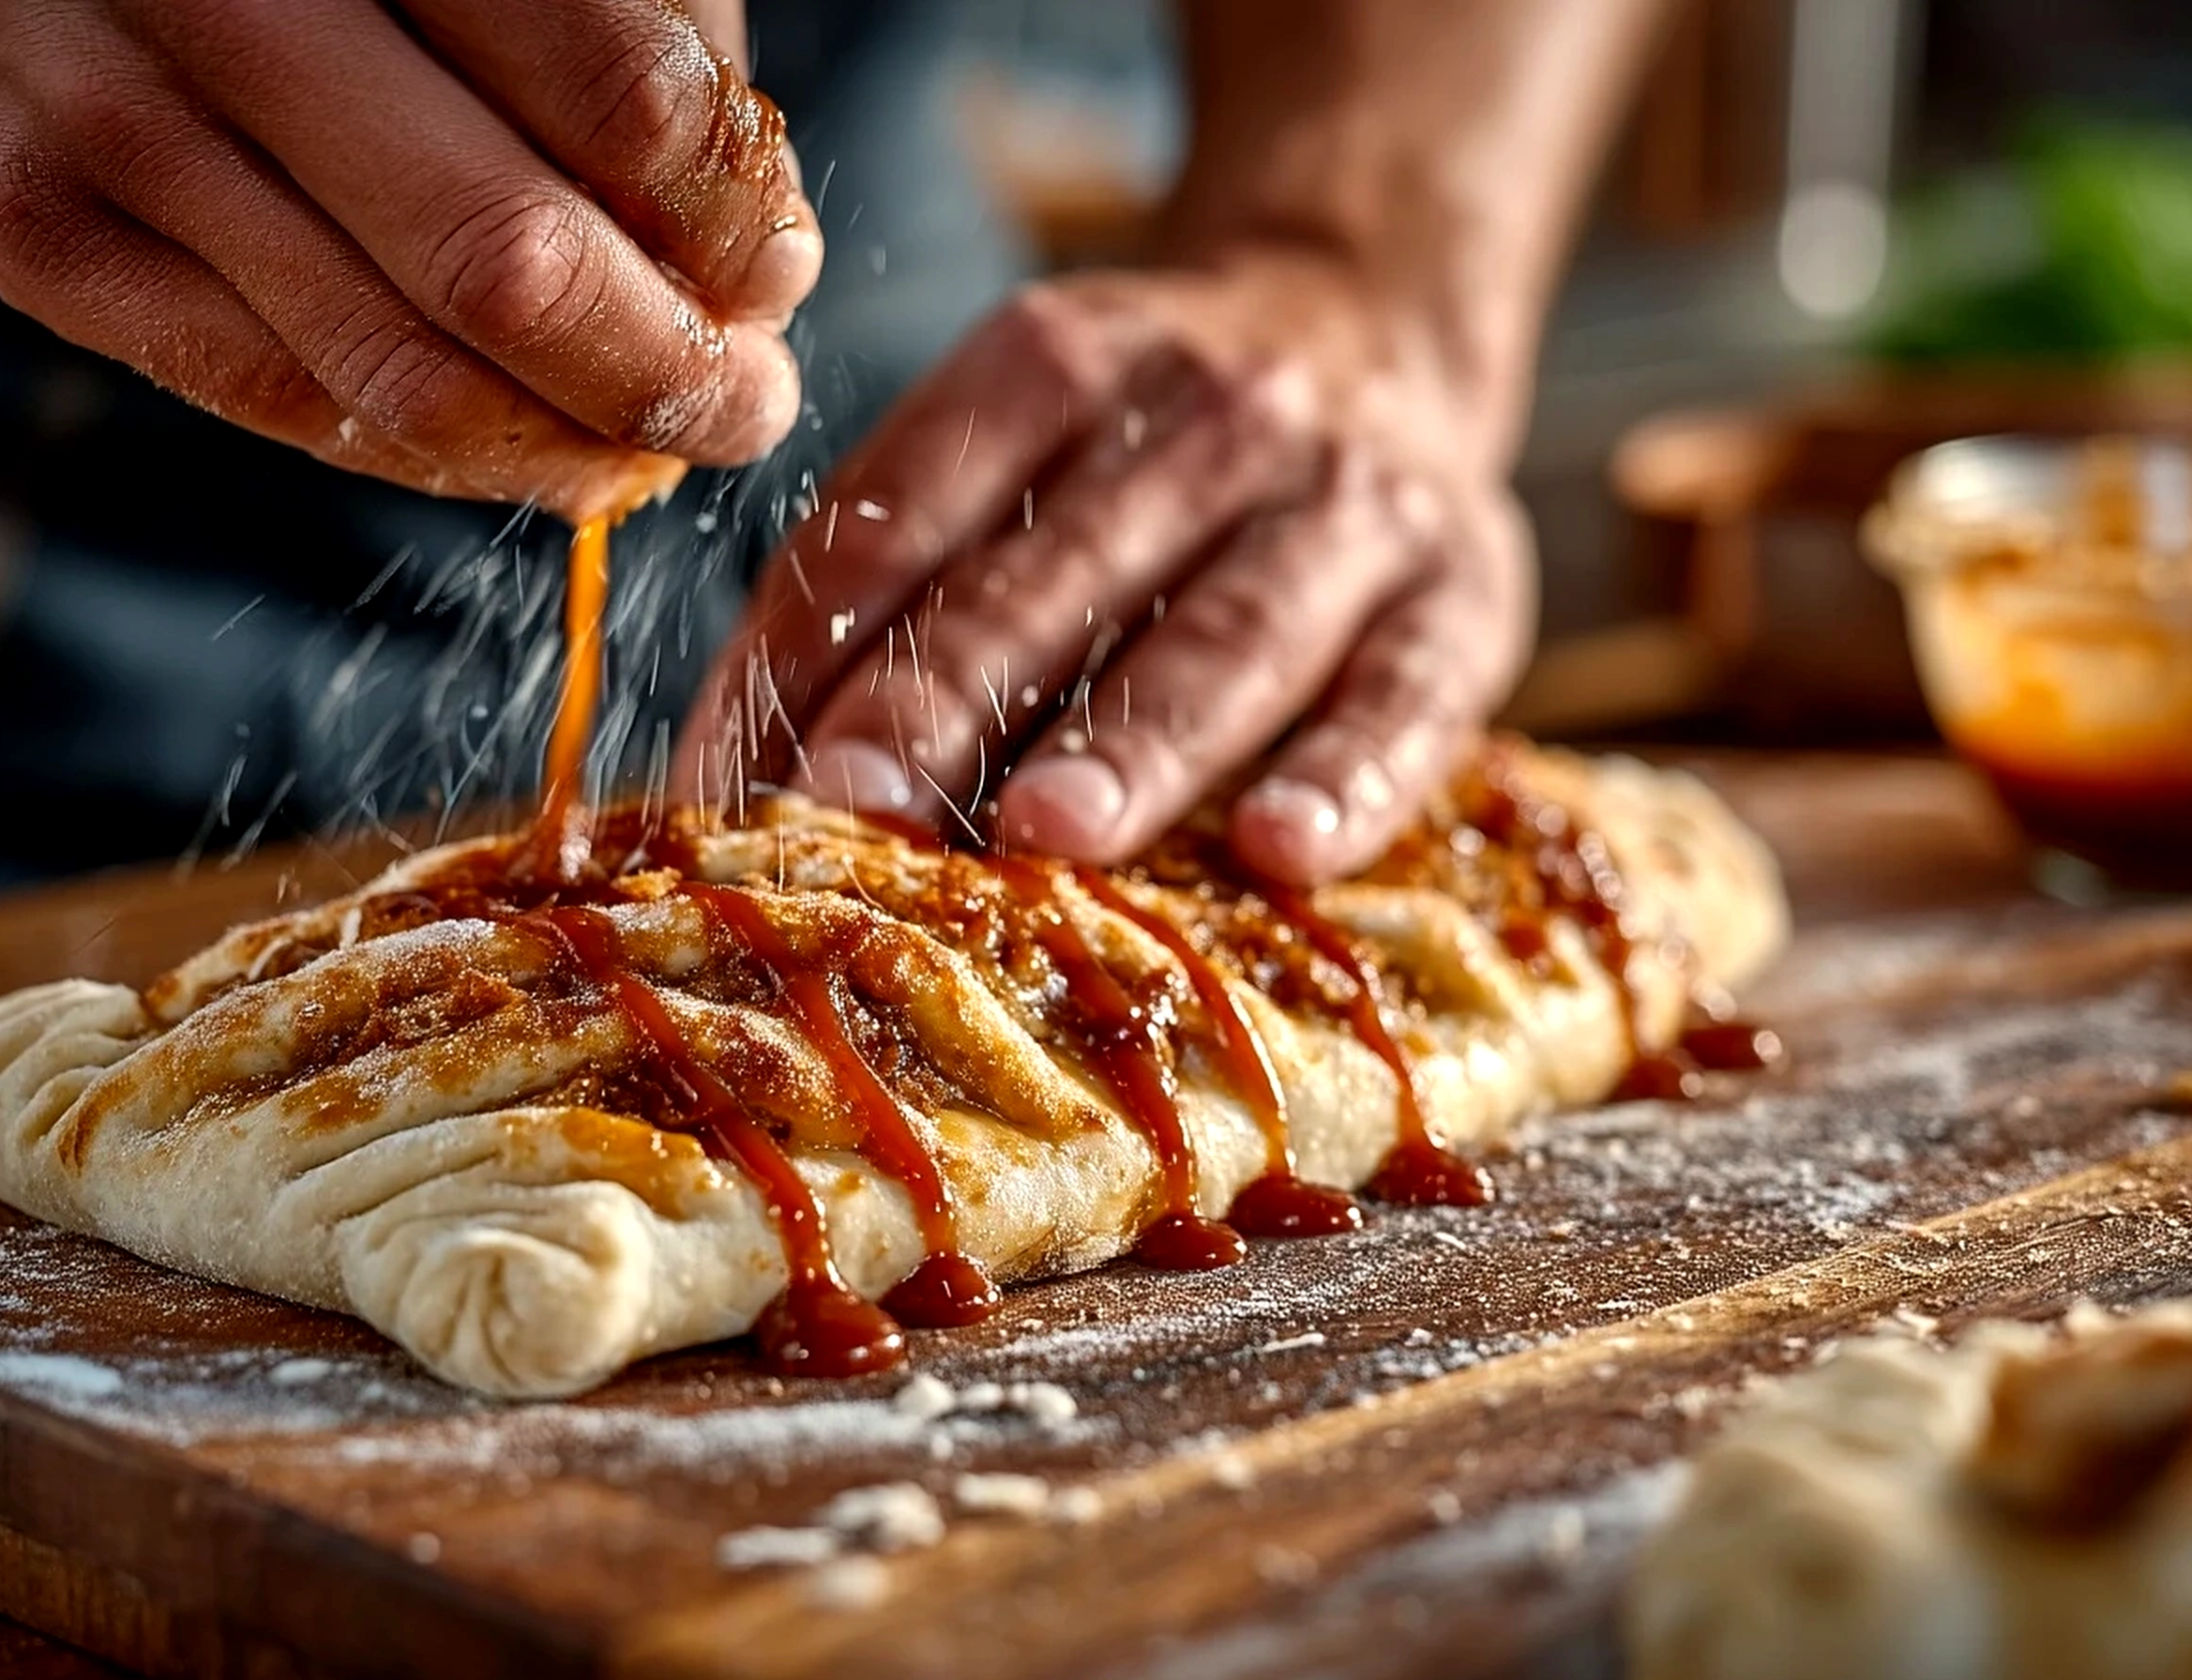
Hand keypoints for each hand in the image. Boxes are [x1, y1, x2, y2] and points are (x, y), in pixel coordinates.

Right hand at [0, 0, 817, 521]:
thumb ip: (632, 57)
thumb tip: (754, 266)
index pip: (623, 103)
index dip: (729, 226)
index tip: (773, 271)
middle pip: (510, 266)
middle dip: (665, 373)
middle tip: (745, 404)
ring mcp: (103, 116)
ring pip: (399, 375)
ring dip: (565, 444)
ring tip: (650, 440)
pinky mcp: (38, 233)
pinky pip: (287, 406)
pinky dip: (435, 452)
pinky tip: (518, 438)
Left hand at [677, 250, 1534, 883]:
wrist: (1374, 318)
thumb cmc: (1139, 448)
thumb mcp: (1017, 442)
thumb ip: (892, 580)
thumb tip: (728, 773)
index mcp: (1055, 361)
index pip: (904, 509)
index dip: (809, 648)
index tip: (733, 784)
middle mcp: (1206, 413)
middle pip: (1055, 575)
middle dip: (948, 697)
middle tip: (860, 809)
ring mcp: (1344, 501)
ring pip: (1225, 632)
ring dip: (1131, 737)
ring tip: (1047, 831)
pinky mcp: (1462, 592)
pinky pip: (1407, 693)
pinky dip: (1348, 773)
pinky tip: (1281, 849)